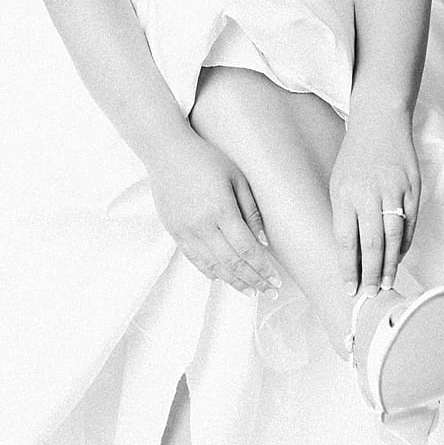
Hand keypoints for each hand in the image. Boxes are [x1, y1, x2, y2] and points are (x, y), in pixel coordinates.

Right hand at [147, 132, 281, 295]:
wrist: (166, 152)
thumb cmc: (206, 158)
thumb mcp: (236, 176)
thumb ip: (251, 209)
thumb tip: (264, 241)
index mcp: (221, 209)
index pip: (247, 249)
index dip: (264, 268)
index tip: (276, 280)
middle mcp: (202, 225)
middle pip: (232, 263)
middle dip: (254, 281)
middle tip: (270, 292)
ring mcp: (186, 231)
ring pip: (213, 266)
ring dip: (233, 282)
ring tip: (250, 292)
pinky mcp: (174, 232)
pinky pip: (194, 260)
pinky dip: (210, 272)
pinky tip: (223, 278)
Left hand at [328, 108, 420, 294]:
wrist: (379, 122)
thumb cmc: (354, 158)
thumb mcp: (338, 183)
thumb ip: (344, 216)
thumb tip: (351, 254)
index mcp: (344, 194)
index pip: (345, 240)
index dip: (347, 267)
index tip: (349, 288)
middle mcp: (368, 193)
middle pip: (370, 244)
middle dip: (370, 274)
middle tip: (369, 295)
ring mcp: (392, 190)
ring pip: (393, 237)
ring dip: (389, 264)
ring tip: (385, 284)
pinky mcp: (412, 187)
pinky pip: (410, 223)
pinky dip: (404, 244)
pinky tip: (398, 258)